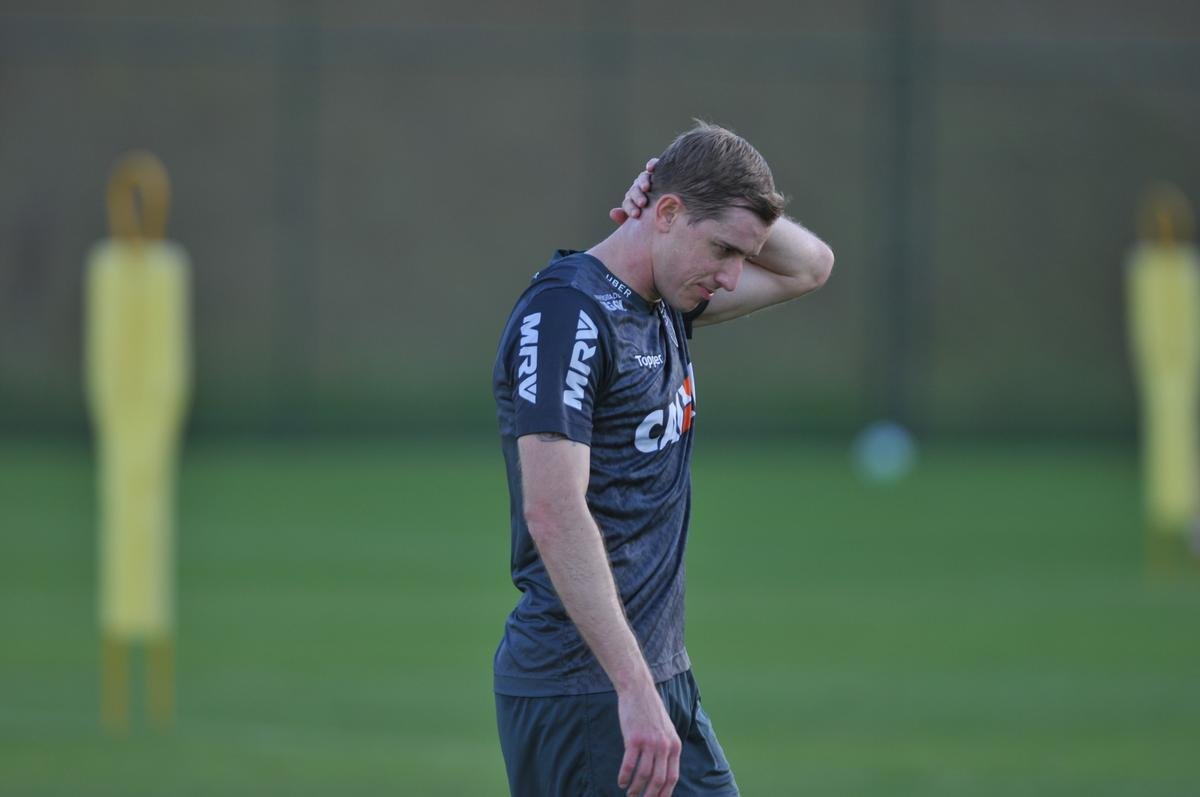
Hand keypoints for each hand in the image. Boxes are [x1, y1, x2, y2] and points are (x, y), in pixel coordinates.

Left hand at [609, 158, 658, 224]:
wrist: (680, 211)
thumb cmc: (658, 220)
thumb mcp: (643, 223)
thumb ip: (626, 219)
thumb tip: (612, 212)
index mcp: (634, 202)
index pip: (628, 203)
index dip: (630, 208)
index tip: (636, 214)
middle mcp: (639, 189)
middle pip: (634, 190)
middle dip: (637, 196)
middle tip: (642, 203)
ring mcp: (649, 179)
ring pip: (643, 177)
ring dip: (643, 182)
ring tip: (646, 188)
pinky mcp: (661, 170)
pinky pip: (654, 164)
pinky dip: (652, 164)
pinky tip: (650, 168)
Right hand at [616, 680, 680, 796]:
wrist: (638, 690)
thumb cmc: (650, 711)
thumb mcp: (666, 730)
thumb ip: (666, 749)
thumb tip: (662, 773)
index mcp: (674, 745)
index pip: (672, 778)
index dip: (664, 794)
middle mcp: (664, 746)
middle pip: (658, 780)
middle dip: (649, 796)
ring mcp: (649, 743)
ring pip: (643, 775)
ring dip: (635, 789)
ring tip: (630, 794)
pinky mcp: (634, 739)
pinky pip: (629, 765)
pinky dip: (624, 776)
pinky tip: (620, 782)